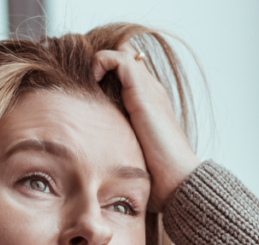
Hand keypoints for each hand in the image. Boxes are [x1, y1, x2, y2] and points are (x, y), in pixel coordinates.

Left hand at [92, 44, 200, 211]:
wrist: (177, 179)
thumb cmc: (155, 175)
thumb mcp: (127, 152)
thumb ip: (115, 141)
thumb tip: (89, 153)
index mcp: (148, 102)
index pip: (126, 71)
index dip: (106, 70)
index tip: (85, 88)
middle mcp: (150, 90)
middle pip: (125, 54)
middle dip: (101, 60)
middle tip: (80, 78)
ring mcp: (149, 88)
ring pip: (122, 51)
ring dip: (99, 60)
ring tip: (85, 80)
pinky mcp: (143, 92)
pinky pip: (119, 59)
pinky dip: (102, 61)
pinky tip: (93, 81)